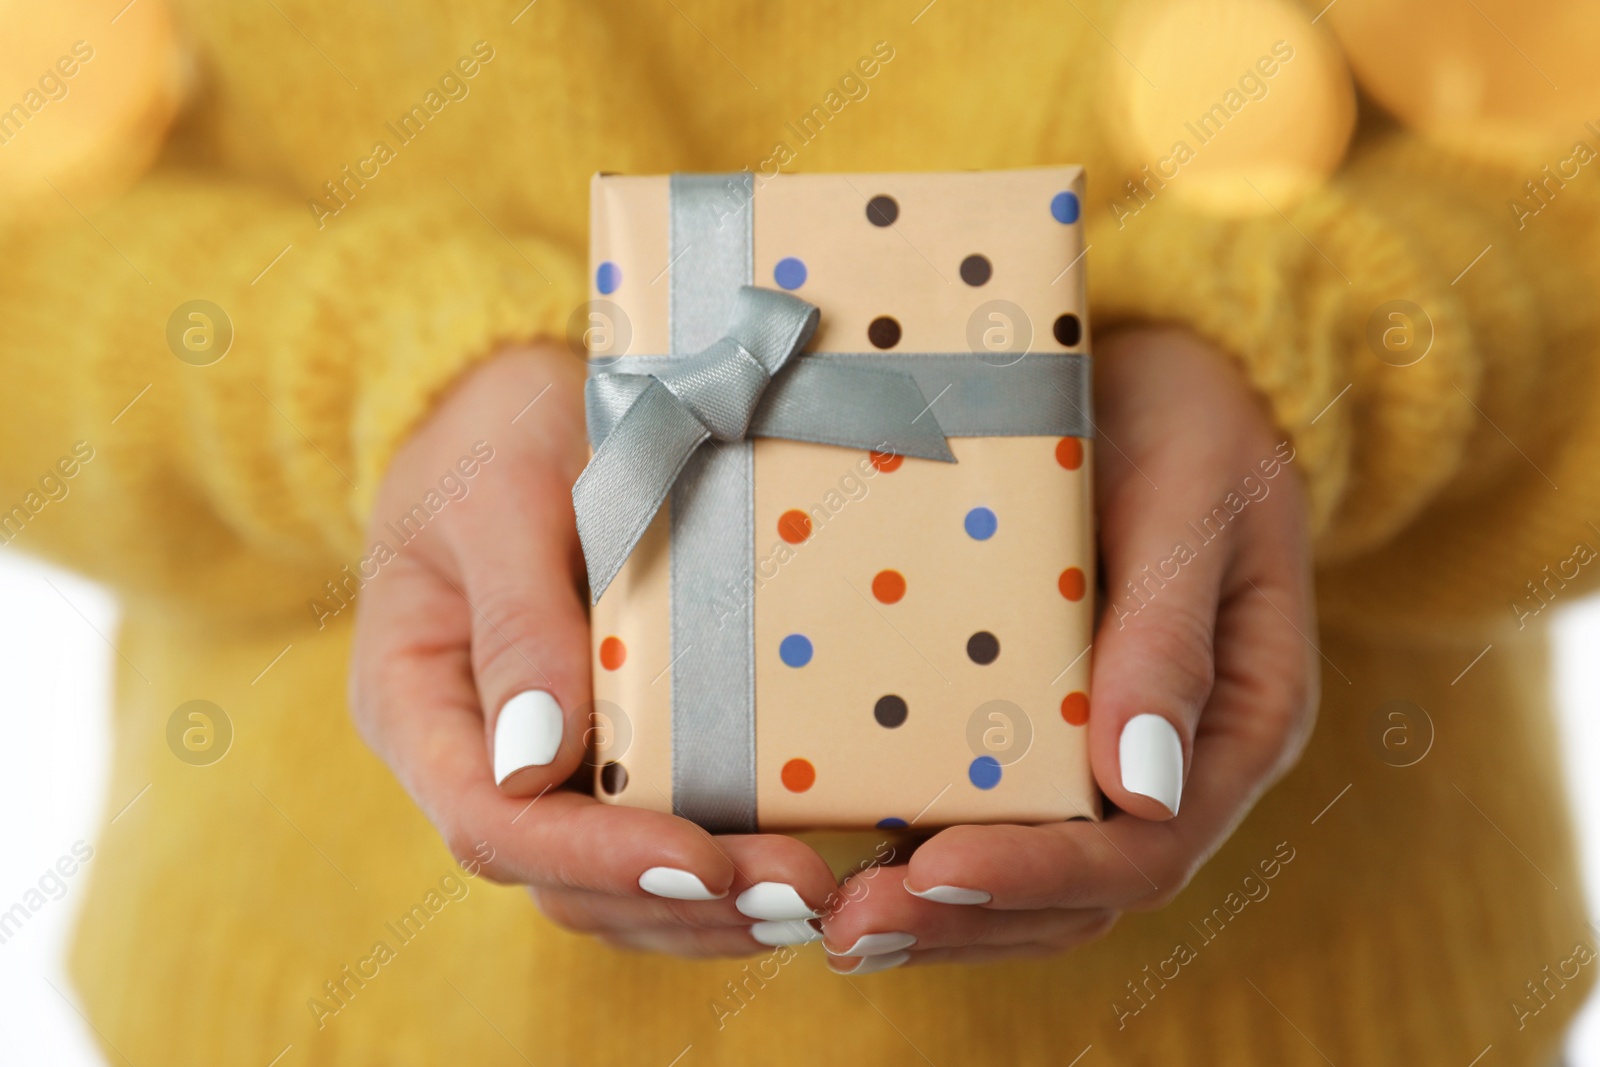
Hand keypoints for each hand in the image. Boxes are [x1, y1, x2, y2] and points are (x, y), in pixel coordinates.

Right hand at [349, 344, 837, 956]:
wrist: (507, 401)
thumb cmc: (490, 429)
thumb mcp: (497, 496)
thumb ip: (515, 618)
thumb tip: (536, 761)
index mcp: (416, 700)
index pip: (494, 821)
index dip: (596, 856)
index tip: (703, 860)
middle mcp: (468, 753)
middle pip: (558, 877)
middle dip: (677, 898)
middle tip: (800, 893)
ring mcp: (533, 759)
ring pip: (604, 883)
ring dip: (706, 908)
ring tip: (811, 902)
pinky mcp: (595, 747)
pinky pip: (643, 836)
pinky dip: (711, 870)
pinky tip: (787, 869)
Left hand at [818, 325, 1317, 973]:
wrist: (1164, 378)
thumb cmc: (1191, 423)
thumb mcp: (1192, 503)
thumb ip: (1171, 634)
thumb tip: (1139, 785)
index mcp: (1243, 722)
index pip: (1147, 843)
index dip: (1042, 871)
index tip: (934, 870)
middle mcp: (1183, 764)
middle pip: (1084, 891)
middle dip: (969, 918)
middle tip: (850, 930)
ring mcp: (1117, 757)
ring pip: (1042, 882)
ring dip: (945, 916)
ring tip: (839, 928)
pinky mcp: (1055, 732)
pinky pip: (1006, 823)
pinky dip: (937, 860)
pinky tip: (855, 864)